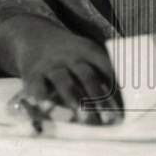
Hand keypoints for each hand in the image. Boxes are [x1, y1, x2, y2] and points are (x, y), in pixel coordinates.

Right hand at [0, 15, 121, 124]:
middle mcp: (71, 57)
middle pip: (87, 75)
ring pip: (64, 81)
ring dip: (74, 100)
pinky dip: (42, 100)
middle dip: (98, 98)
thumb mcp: (85, 55)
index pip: (106, 68)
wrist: (34, 35)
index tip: (123, 109)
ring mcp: (51, 65)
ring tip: (83, 120)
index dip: (115, 88)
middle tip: (108, 118)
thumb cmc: (69, 55)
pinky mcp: (32, 74)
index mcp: (89, 51)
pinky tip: (48, 113)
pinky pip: (37, 88)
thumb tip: (119, 107)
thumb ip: (100, 75)